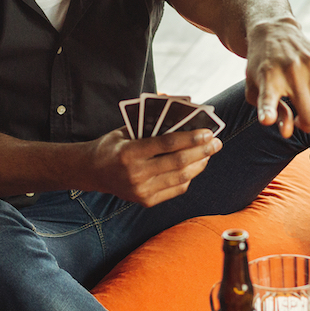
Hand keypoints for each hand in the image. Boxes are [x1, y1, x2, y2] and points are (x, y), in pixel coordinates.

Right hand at [88, 127, 220, 206]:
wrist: (93, 171)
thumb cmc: (114, 145)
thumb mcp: (127, 129)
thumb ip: (153, 122)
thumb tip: (183, 108)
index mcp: (129, 153)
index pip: (167, 144)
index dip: (191, 138)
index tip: (208, 132)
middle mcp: (135, 174)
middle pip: (178, 162)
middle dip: (202, 151)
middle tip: (216, 142)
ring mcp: (141, 191)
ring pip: (181, 178)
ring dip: (200, 164)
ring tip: (209, 153)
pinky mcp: (146, 201)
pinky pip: (176, 189)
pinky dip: (189, 176)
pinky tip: (196, 165)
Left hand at [244, 17, 309, 135]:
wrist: (274, 33)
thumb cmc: (262, 69)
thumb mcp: (255, 90)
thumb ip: (270, 111)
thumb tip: (287, 133)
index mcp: (267, 79)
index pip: (268, 97)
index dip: (268, 111)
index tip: (266, 120)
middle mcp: (291, 70)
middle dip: (307, 125)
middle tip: (299, 120)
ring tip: (309, 107)